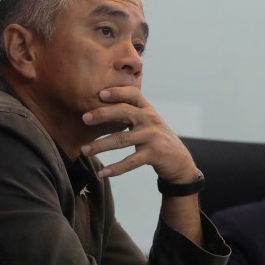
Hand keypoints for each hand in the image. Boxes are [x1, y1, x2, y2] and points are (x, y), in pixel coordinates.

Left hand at [80, 86, 197, 182]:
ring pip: (122, 140)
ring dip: (101, 145)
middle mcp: (150, 120)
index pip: (133, 94)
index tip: (101, 94)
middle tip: (84, 118)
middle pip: (125, 112)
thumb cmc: (157, 139)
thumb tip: (100, 109)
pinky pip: (131, 161)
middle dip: (103, 114)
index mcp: (148, 109)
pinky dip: (115, 168)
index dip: (118, 92)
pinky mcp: (154, 154)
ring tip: (84, 150)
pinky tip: (103, 172)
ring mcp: (152, 137)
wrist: (179, 161)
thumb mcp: (148, 122)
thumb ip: (132, 113)